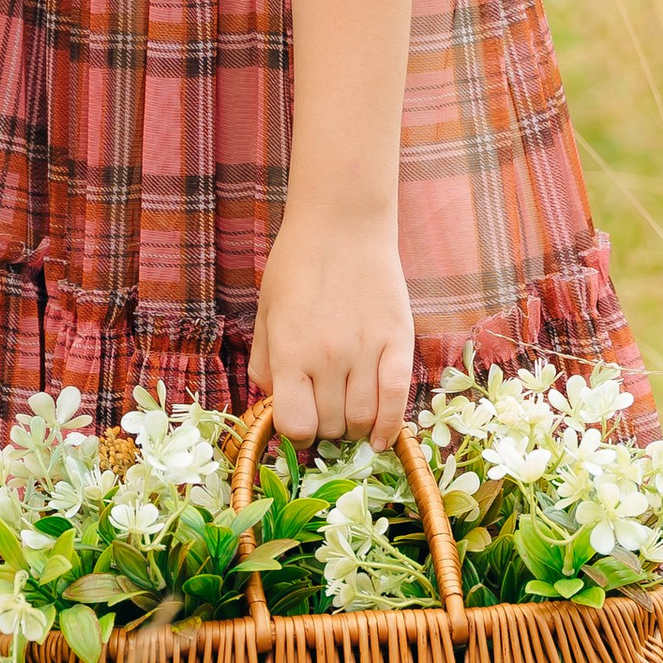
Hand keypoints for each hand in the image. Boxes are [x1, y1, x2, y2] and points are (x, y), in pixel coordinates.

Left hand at [250, 208, 413, 445]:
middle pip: (331, 425)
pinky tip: (381, 438)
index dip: (296, 433)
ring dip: (355, 427)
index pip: (295, 425)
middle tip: (325, 411)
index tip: (299, 421)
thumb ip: (264, 362)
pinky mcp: (398, 340)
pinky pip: (397, 397)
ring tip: (349, 414)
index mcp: (289, 351)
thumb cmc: (296, 265)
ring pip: (363, 418)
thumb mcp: (264, 312)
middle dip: (325, 428)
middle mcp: (327, 357)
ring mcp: (366, 350)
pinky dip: (390, 425)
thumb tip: (275, 402)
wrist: (342, 224)